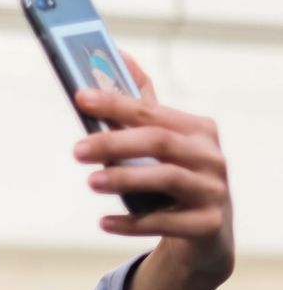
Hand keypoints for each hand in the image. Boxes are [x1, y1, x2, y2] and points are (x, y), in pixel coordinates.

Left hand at [72, 51, 234, 282]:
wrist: (207, 233)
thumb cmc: (177, 177)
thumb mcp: (165, 143)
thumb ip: (142, 106)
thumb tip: (119, 56)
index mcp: (198, 130)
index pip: (151, 112)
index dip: (115, 102)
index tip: (80, 97)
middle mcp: (211, 157)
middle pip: (159, 142)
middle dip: (115, 142)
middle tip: (77, 149)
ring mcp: (213, 191)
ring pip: (166, 178)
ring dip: (124, 179)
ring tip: (90, 182)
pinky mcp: (207, 225)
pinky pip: (165, 223)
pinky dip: (132, 222)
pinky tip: (104, 221)